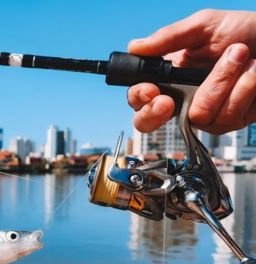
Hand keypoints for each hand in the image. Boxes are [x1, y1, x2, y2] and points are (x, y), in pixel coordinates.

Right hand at [127, 9, 255, 133]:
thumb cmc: (247, 30)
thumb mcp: (204, 26)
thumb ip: (169, 37)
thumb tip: (135, 46)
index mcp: (169, 74)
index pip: (139, 96)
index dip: (139, 98)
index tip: (150, 90)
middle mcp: (182, 97)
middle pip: (149, 123)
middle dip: (154, 114)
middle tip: (167, 102)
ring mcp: (206, 113)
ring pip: (197, 114)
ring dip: (221, 80)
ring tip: (240, 54)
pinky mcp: (230, 121)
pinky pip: (226, 115)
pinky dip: (243, 88)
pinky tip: (253, 73)